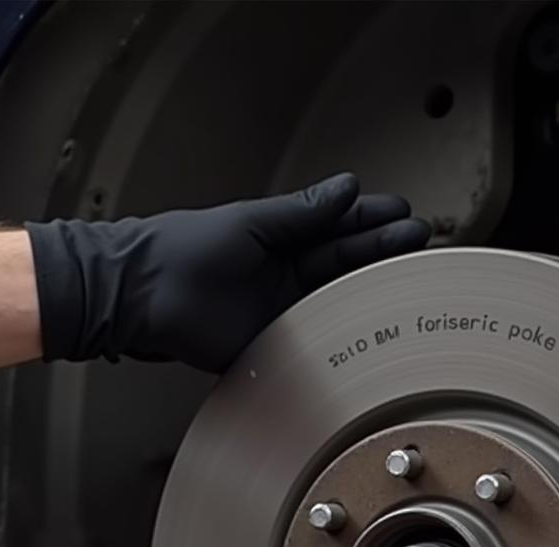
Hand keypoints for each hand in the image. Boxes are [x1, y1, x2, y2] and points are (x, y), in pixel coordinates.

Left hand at [26, 173, 429, 371]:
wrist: (139, 299)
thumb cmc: (185, 251)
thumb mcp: (250, 223)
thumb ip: (302, 212)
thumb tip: (349, 186)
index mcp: (279, 239)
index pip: (335, 228)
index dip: (370, 220)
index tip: (402, 211)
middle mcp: (286, 277)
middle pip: (344, 263)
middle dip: (382, 250)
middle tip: (419, 238)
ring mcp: (283, 314)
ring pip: (338, 301)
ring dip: (373, 290)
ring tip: (411, 275)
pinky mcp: (274, 348)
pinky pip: (317, 344)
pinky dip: (347, 338)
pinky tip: (377, 329)